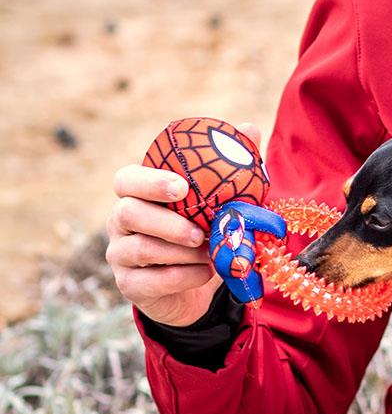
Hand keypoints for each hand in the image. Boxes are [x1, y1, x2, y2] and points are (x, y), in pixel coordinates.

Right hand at [107, 123, 261, 326]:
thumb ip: (232, 166)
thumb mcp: (222, 201)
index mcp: (139, 195)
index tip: (182, 187)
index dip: (150, 182)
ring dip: (182, 253)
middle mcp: (120, 222)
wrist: (198, 285)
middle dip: (167, 222)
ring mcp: (120, 255)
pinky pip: (153, 280)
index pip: (126, 180)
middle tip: (199, 232)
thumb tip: (248, 128)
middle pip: (128, 213)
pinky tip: (206, 273)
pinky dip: (185, 276)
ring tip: (210, 253)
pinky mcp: (130, 285)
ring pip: (141, 249)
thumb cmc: (206, 233)